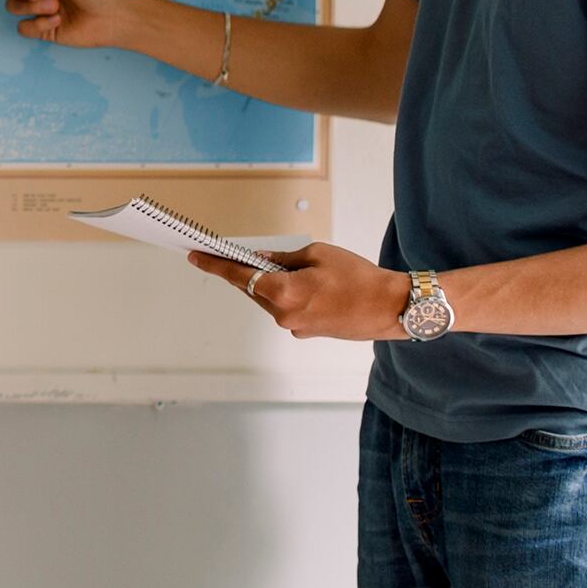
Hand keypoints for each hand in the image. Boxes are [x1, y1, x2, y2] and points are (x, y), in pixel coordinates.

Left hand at [188, 242, 411, 339]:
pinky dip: (286, 295)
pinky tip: (302, 285)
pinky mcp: (306, 332)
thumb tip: (260, 258)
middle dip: (246, 272)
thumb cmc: (359, 277)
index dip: (215, 266)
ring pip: (269, 300)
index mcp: (284, 292)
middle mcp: (284, 315)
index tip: (196, 257)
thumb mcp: (317, 254)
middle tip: (234, 254)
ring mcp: (294, 327)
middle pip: (252, 289)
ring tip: (287, 267)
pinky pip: (286, 310)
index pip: (239, 276)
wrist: (390, 307)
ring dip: (269, 284)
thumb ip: (283, 257)